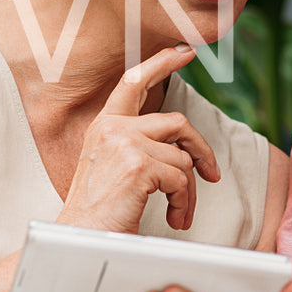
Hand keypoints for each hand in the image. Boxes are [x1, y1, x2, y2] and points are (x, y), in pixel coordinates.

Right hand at [63, 45, 218, 233]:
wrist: (80, 240)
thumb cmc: (97, 213)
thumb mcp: (111, 168)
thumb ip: (135, 145)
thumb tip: (178, 143)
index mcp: (104, 125)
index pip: (134, 82)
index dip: (161, 63)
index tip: (184, 52)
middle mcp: (113, 128)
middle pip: (177, 122)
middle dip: (200, 148)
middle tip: (212, 173)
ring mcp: (126, 144)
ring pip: (182, 158)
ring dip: (188, 191)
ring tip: (179, 212)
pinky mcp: (140, 166)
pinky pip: (182, 179)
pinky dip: (184, 202)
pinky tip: (173, 218)